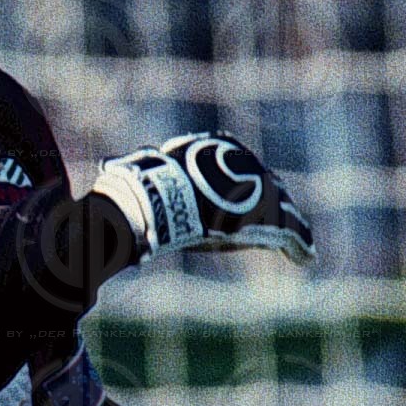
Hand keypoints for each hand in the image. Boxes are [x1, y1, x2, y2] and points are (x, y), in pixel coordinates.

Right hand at [92, 131, 314, 265]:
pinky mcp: (270, 216)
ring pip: (282, 208)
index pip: (233, 166)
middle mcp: (244, 163)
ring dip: (288, 225)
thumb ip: (131, 184)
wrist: (160, 198)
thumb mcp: (137, 179)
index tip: (234, 201)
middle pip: (265, 184)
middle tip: (275, 219)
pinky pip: (292, 232)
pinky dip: (299, 245)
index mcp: (215, 147)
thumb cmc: (141, 188)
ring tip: (297, 244)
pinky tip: (305, 258)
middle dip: (272, 201)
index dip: (238, 185)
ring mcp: (260, 189)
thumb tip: (100, 189)